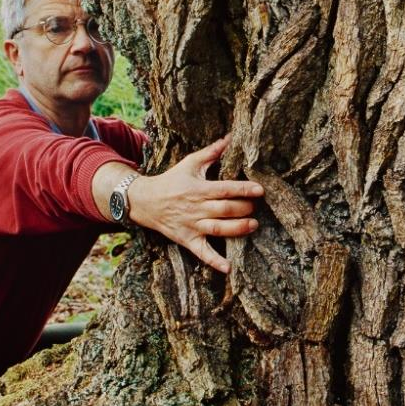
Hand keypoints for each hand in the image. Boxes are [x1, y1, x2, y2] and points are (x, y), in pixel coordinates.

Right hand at [128, 137, 262, 272]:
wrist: (144, 201)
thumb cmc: (171, 180)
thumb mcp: (190, 163)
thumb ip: (212, 152)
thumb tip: (232, 137)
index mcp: (198, 189)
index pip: (225, 189)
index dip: (244, 190)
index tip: (260, 190)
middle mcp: (196, 208)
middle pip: (225, 210)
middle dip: (244, 208)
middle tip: (258, 207)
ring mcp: (192, 226)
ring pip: (218, 229)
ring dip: (237, 229)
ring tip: (253, 226)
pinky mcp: (187, 240)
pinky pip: (202, 253)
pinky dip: (215, 261)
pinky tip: (229, 268)